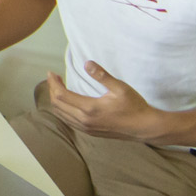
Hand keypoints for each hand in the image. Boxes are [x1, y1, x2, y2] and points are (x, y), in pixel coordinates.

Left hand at [42, 63, 171, 142]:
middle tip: (53, 78)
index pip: (61, 95)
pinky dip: (62, 110)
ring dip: (55, 101)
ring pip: (61, 115)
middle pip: (57, 105)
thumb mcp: (120, 87)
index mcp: (89, 109)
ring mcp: (86, 128)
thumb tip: (86, 63)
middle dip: (51, 90)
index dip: (53, 83)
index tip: (51, 73)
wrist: (144, 128)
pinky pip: (68, 121)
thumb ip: (102, 75)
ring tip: (57, 87)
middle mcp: (84, 121)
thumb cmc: (134, 106)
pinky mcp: (90, 132)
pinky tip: (66, 102)